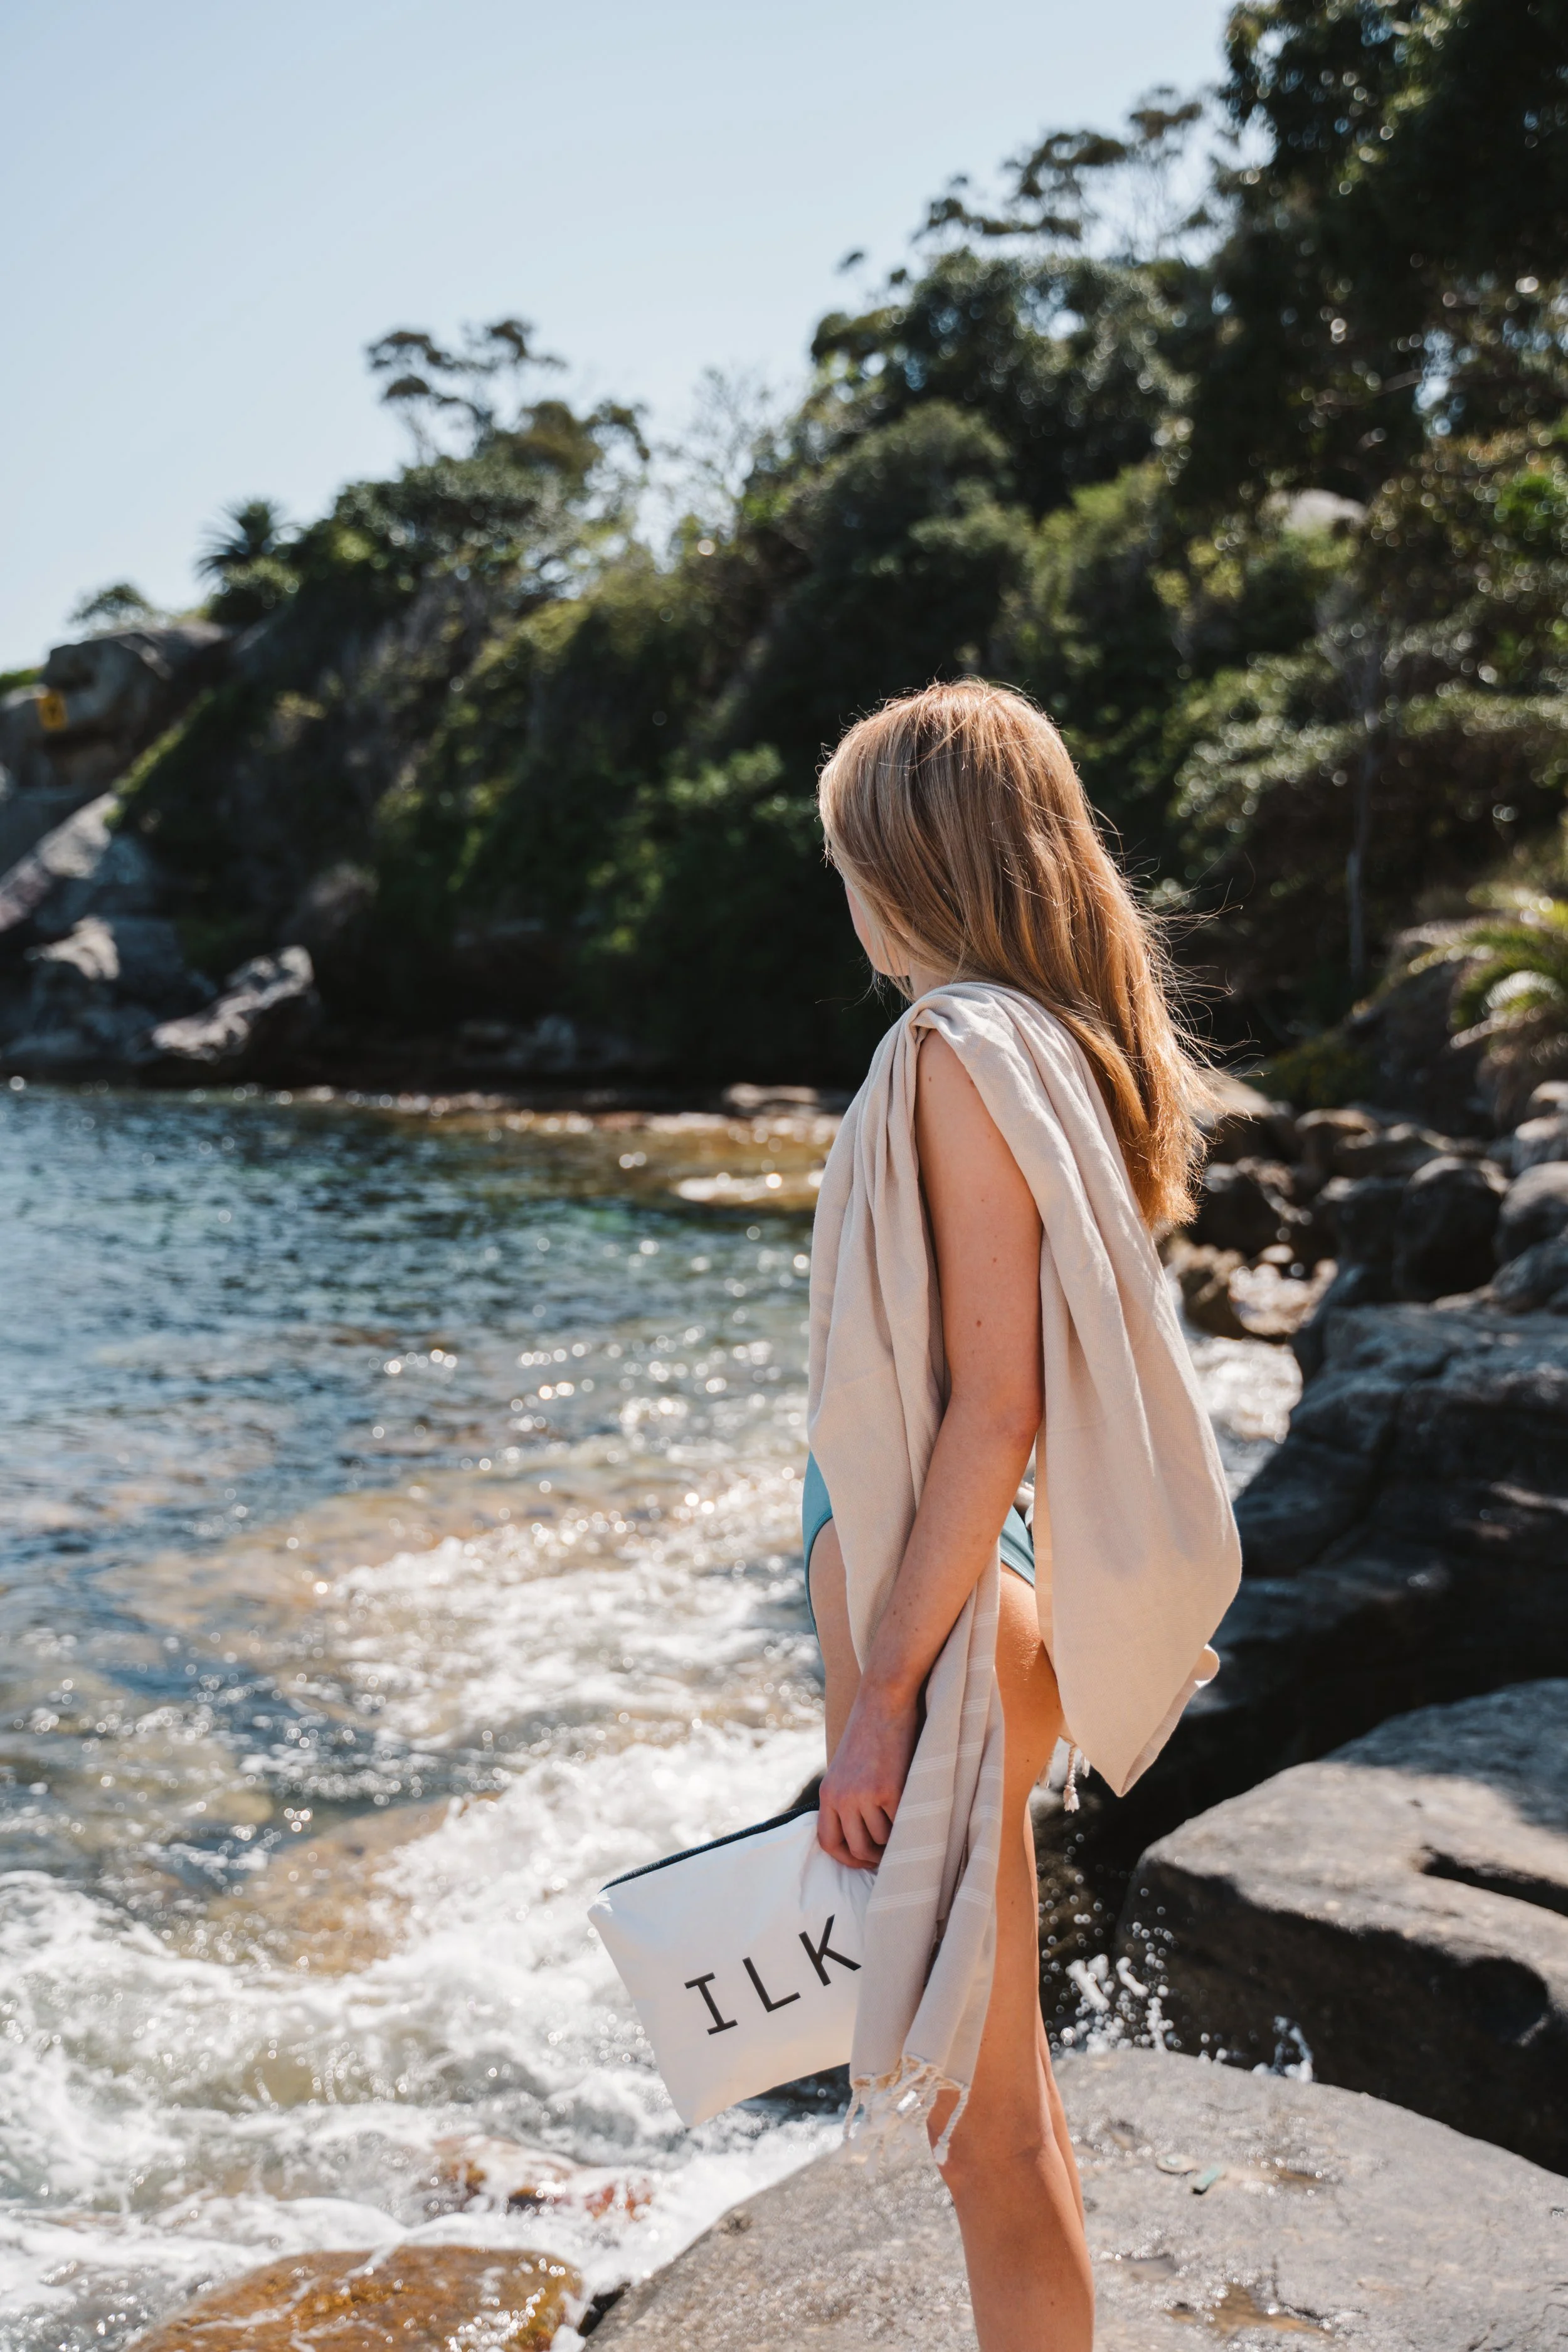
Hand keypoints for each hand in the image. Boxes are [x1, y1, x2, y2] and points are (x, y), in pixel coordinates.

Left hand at [817, 1680, 918, 1868]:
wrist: (885, 1699)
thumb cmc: (872, 1732)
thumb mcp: (848, 1768)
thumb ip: (849, 1799)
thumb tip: (864, 1836)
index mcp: (828, 1792)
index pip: (828, 1842)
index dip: (847, 1859)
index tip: (865, 1860)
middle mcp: (842, 1797)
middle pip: (857, 1849)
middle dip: (876, 1857)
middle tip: (893, 1851)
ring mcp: (865, 1795)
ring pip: (882, 1840)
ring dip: (895, 1837)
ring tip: (904, 1820)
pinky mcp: (890, 1790)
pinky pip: (900, 1825)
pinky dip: (909, 1823)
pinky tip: (913, 1807)